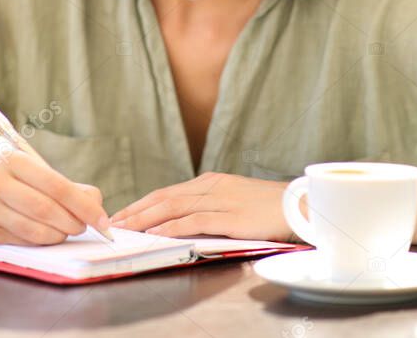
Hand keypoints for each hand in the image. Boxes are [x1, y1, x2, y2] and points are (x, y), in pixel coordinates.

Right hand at [0, 138, 111, 244]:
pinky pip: (21, 241)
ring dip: (58, 235)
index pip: (57, 185)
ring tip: (66, 230)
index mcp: (11, 159)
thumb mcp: (23, 166)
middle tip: (85, 226)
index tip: (102, 218)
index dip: (84, 205)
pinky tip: (46, 235)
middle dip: (74, 222)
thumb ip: (58, 182)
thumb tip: (94, 200)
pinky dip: (40, 241)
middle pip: (47, 210)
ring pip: (35, 230)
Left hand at [109, 172, 296, 241]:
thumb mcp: (236, 201)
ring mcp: (222, 201)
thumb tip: (183, 221)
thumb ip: (211, 207)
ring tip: (126, 230)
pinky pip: (194, 221)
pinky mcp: (232, 217)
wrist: (303, 207)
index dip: (142, 204)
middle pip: (165, 198)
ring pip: (174, 208)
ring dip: (146, 219)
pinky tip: (156, 233)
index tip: (122, 214)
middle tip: (113, 222)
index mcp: (212, 182)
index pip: (168, 192)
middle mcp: (213, 187)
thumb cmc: (270, 209)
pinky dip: (171, 226)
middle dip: (136, 211)